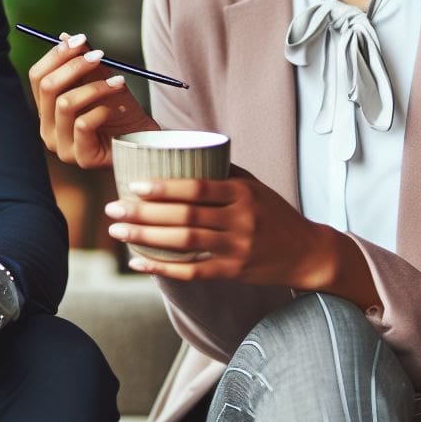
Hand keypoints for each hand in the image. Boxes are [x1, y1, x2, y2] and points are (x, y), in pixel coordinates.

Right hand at [28, 32, 157, 168]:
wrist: (145, 140)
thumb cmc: (121, 111)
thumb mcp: (102, 80)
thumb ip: (84, 62)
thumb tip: (64, 36)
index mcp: (48, 109)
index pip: (38, 76)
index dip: (56, 55)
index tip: (80, 39)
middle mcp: (48, 129)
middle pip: (48, 87)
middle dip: (75, 66)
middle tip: (100, 55)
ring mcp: (62, 146)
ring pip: (65, 104)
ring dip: (95, 87)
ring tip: (119, 82)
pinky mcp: (81, 157)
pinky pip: (83, 125)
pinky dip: (102, 110)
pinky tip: (118, 110)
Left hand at [105, 176, 339, 287]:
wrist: (307, 252)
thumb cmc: (274, 213)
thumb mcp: (254, 186)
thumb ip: (221, 172)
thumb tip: (181, 149)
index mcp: (242, 193)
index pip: (197, 188)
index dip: (164, 187)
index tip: (135, 185)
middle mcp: (240, 220)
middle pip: (184, 216)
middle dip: (144, 213)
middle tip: (113, 209)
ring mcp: (237, 248)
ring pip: (184, 243)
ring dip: (146, 238)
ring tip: (118, 232)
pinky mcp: (234, 272)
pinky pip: (193, 271)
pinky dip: (163, 268)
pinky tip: (138, 262)